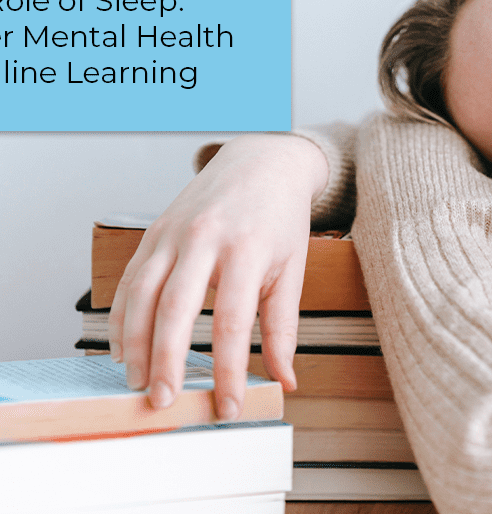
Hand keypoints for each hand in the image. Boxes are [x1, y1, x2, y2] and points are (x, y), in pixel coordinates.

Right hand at [109, 134, 328, 419]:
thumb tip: (286, 379)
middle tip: (164, 401)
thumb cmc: (280, 220)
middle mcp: (204, 239)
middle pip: (176, 309)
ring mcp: (173, 233)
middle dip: (167, 361)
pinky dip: (122, 317)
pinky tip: (123, 348)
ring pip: (142, 295)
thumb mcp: (292, 270)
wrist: (262, 163)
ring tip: (138, 382)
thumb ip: (284, 327)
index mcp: (247, 250)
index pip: (232, 322)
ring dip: (135, 344)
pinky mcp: (154, 232)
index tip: (229, 406)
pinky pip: (130, 280)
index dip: (229, 370)